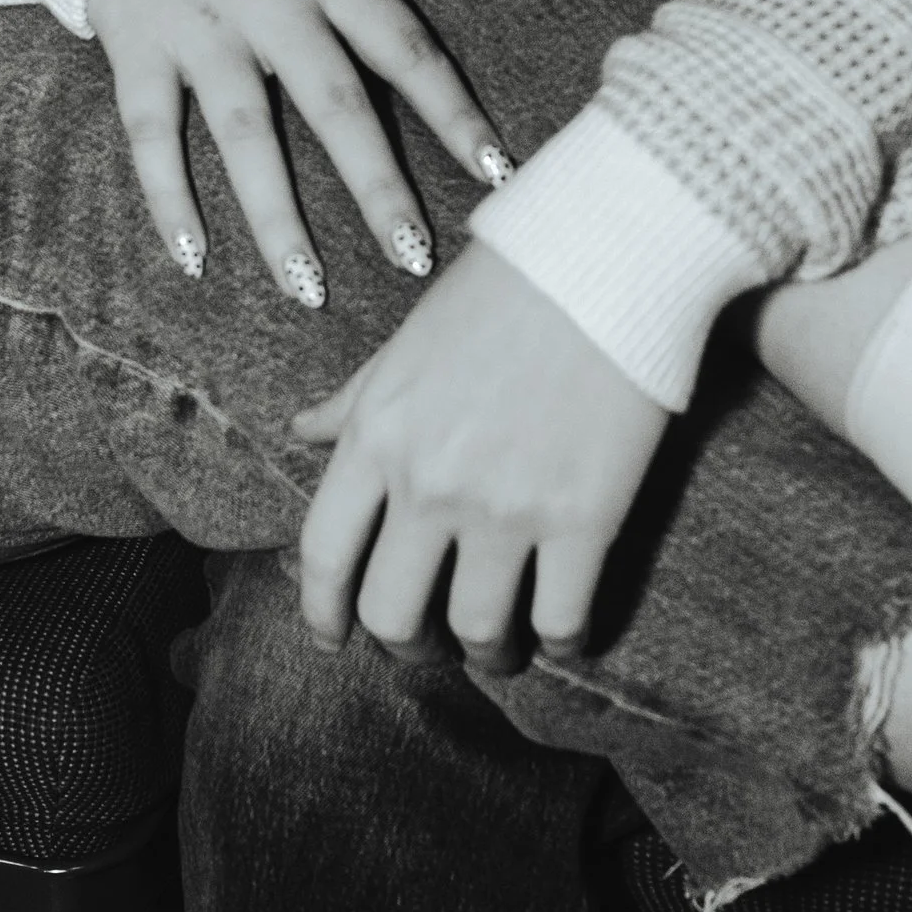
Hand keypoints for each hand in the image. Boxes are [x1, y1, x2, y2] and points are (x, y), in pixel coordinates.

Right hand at [89, 0, 504, 291]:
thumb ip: (352, 1)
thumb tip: (419, 84)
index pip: (404, 46)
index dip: (453, 110)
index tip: (495, 173)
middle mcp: (268, 2)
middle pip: (334, 102)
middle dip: (376, 186)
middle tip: (411, 258)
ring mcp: (200, 28)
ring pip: (245, 132)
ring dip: (276, 217)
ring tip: (307, 286)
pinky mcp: (137, 49)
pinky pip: (153, 135)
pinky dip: (170, 200)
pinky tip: (194, 260)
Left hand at [293, 243, 669, 663]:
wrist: (609, 257)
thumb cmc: (505, 288)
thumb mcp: (408, 342)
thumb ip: (355, 400)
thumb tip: (301, 430)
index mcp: (378, 434)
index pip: (324, 554)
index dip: (323, 613)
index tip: (336, 640)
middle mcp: (429, 481)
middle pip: (391, 613)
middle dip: (405, 648)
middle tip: (427, 647)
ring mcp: (506, 506)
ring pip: (477, 630)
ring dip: (486, 654)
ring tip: (499, 648)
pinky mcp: (584, 518)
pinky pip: (560, 618)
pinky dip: (560, 642)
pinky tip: (563, 634)